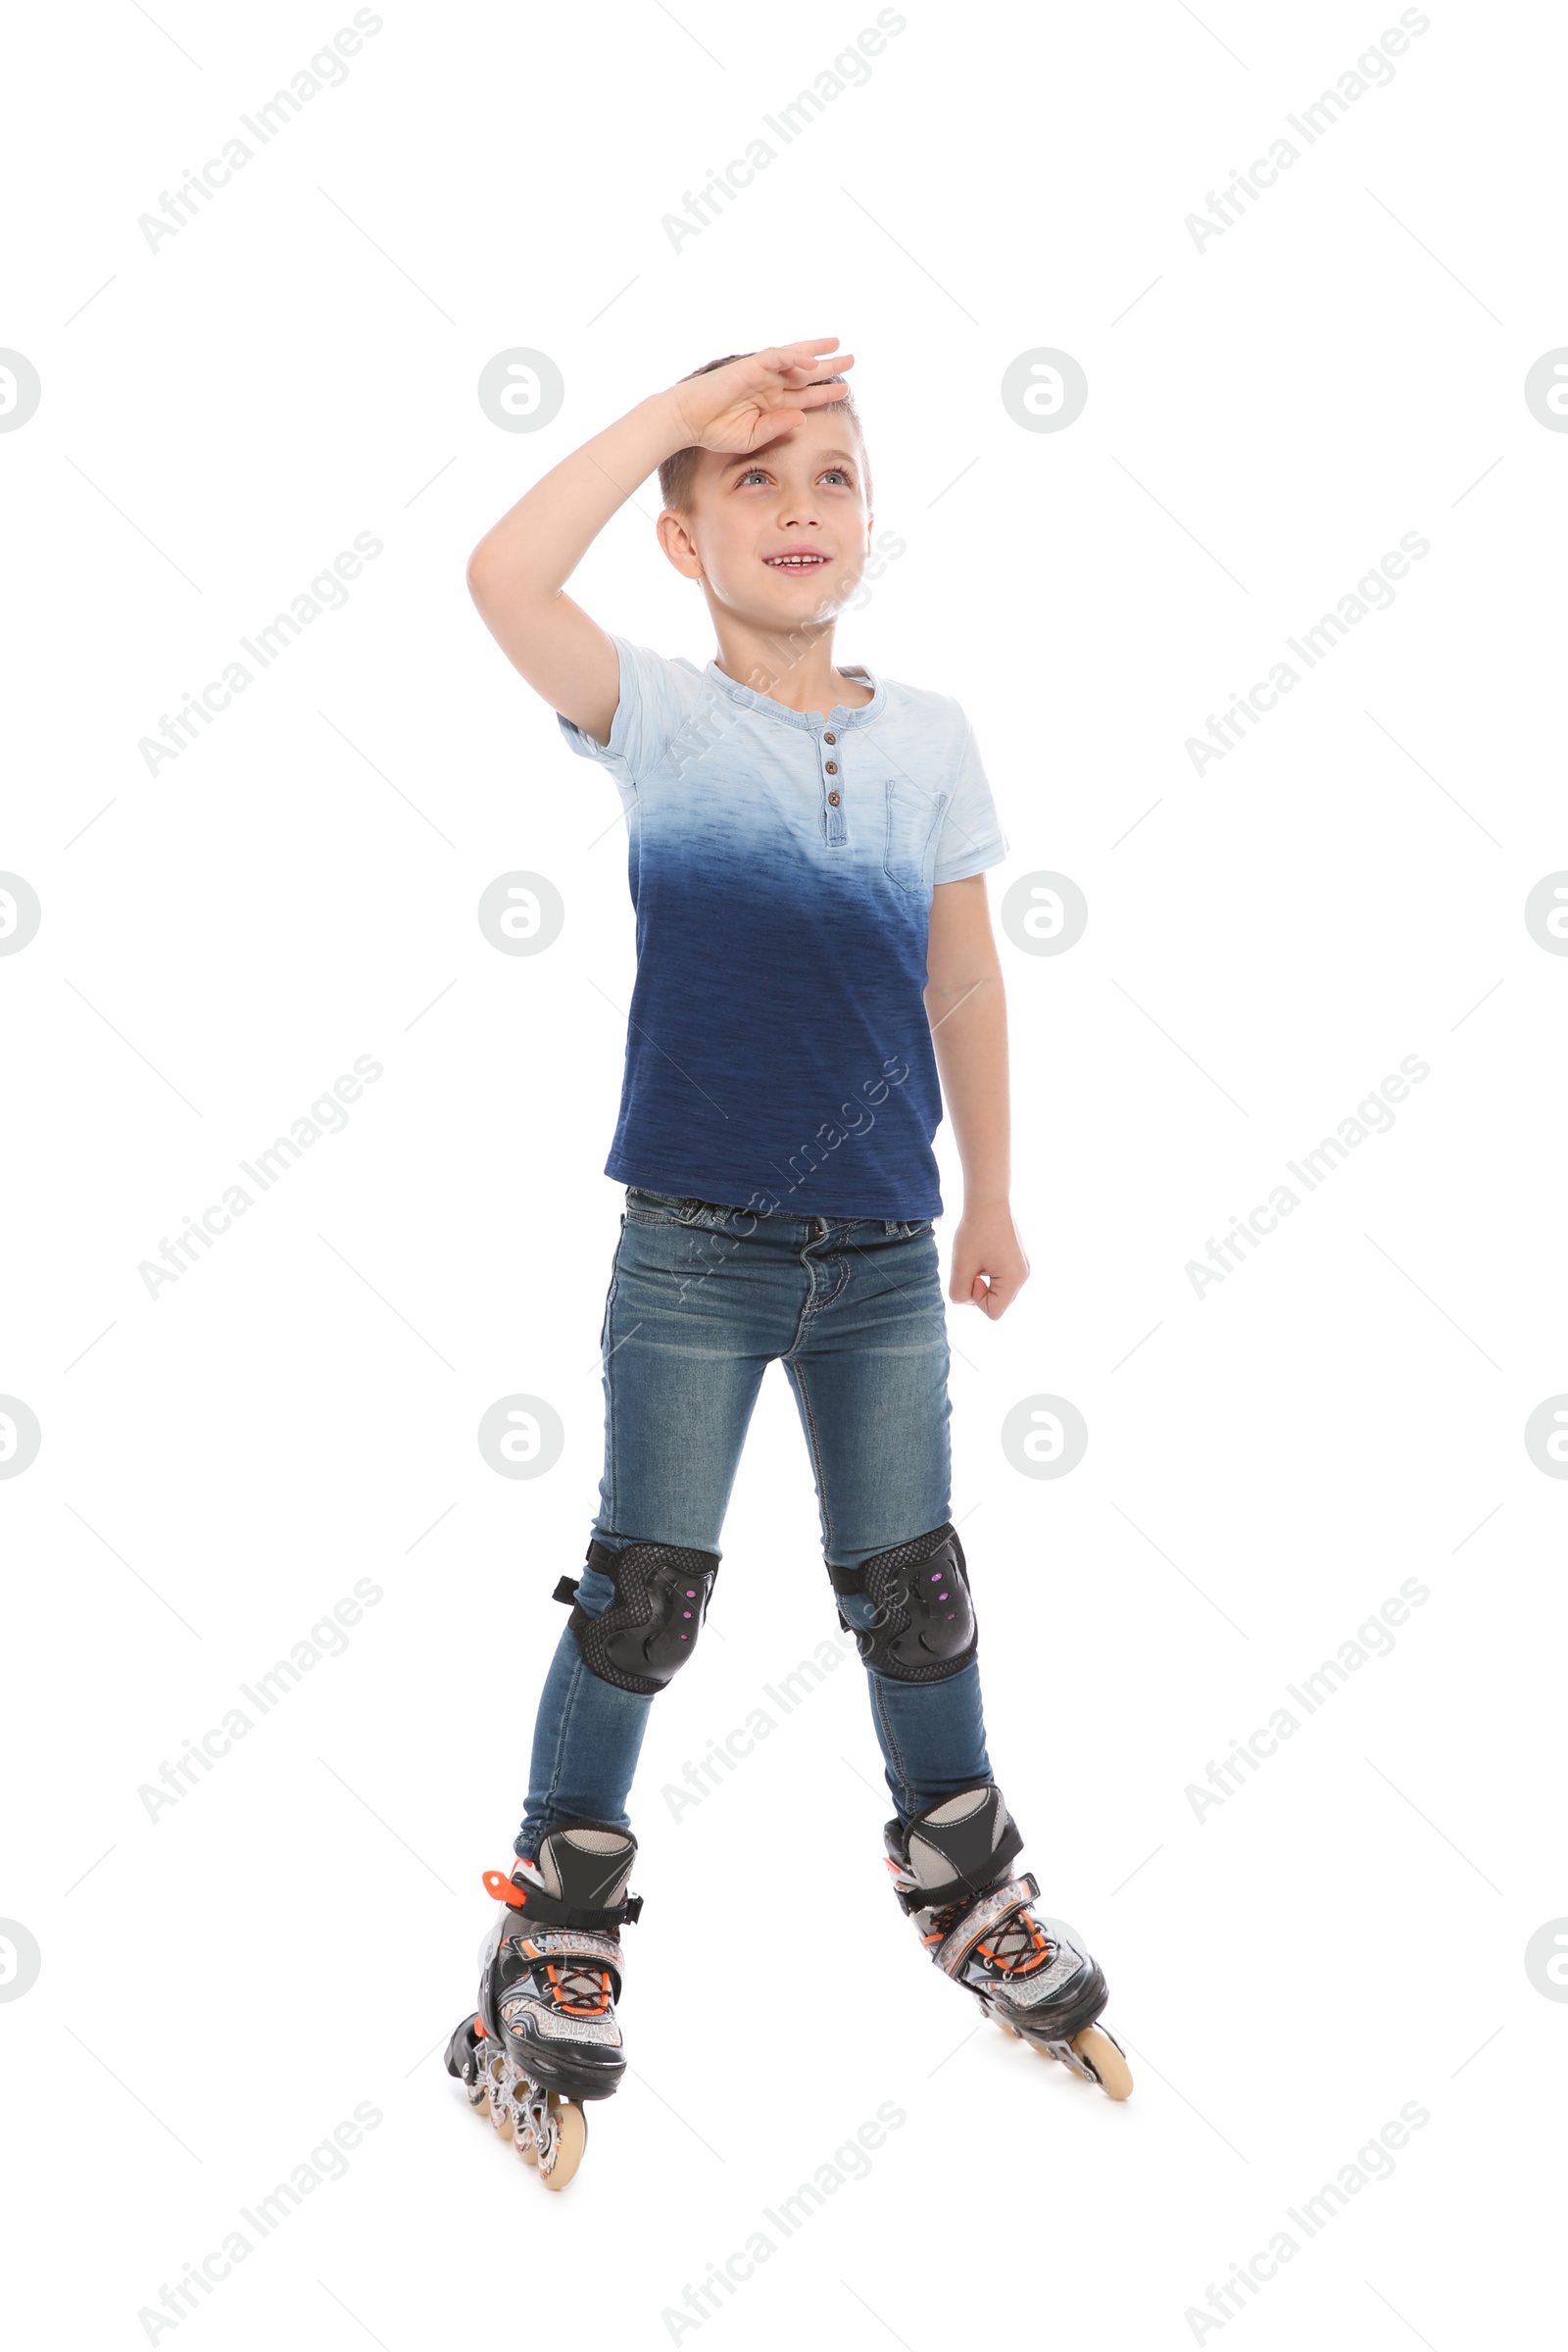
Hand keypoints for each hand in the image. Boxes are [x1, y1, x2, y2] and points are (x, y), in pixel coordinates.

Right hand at [668, 339, 855, 453]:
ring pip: (794, 359)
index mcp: (770, 403)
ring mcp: (760, 374)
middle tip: (852, 359)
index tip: (844, 390)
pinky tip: (811, 361)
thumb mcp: (752, 437)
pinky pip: (776, 357)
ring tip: (838, 346)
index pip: (804, 395)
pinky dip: (794, 358)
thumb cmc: (714, 431)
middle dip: (829, 367)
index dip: (825, 393)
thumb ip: (778, 426)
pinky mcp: (749, 367)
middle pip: (805, 373)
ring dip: (817, 353)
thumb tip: (803, 417)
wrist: (687, 421)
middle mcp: (769, 385)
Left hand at [948, 1203, 1028, 1319]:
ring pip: (996, 1289)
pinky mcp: (1017, 1258)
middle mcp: (1023, 1276)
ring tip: (977, 1256)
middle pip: (996, 1302)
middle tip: (972, 1264)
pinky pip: (999, 1277)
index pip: (993, 1312)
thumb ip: (959, 1292)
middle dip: (978, 1289)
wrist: (988, 1200)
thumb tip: (965, 1300)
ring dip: (981, 1278)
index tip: (972, 1275)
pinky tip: (983, 1251)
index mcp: (1014, 1280)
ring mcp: (1022, 1267)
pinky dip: (986, 1270)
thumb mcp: (960, 1266)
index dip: (976, 1298)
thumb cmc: (975, 1231)